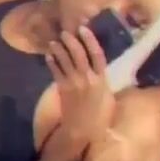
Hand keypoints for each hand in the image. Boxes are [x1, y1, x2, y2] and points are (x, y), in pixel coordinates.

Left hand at [46, 27, 111, 141]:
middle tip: (66, 31)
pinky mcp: (62, 89)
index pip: (97, 55)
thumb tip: (104, 74)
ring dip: (59, 49)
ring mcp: (73, 83)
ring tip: (54, 41)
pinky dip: (52, 63)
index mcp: (101, 80)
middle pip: (79, 54)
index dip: (90, 40)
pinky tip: (49, 56)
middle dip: (72, 41)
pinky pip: (56, 72)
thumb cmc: (100, 118)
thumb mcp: (110, 100)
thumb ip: (106, 85)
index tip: (84, 29)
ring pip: (65, 60)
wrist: (82, 131)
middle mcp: (87, 78)